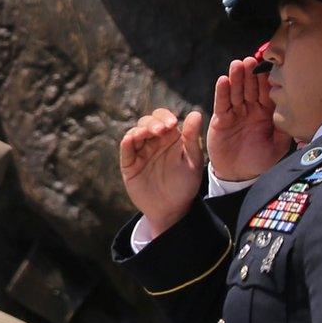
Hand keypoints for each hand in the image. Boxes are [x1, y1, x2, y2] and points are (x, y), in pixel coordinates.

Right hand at [119, 107, 203, 237]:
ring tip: (146, 134)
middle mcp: (153, 142)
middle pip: (147, 122)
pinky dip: (127, 142)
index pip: (163, 119)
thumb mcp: (192, 160)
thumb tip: (195, 113)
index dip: (165, 117)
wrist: (172, 209)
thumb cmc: (185, 184)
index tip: (172, 124)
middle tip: (161, 130)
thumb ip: (192, 138)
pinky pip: (126, 150)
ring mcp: (140, 152)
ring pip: (135, 132)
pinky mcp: (129, 164)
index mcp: (169, 138)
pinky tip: (132, 139)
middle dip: (152, 123)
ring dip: (140, 130)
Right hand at [207, 55, 291, 181]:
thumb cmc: (261, 160)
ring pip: (236, 92)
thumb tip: (297, 113)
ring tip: (237, 64)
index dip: (267, 80)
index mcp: (266, 113)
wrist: (239, 175)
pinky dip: (222, 92)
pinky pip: (222, 103)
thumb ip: (285, 129)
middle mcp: (251, 109)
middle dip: (250, 74)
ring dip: (236, 78)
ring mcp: (235, 113)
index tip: (270, 66)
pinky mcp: (221, 119)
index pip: (267, 92)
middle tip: (252, 60)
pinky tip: (223, 80)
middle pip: (251, 88)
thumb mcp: (278, 145)